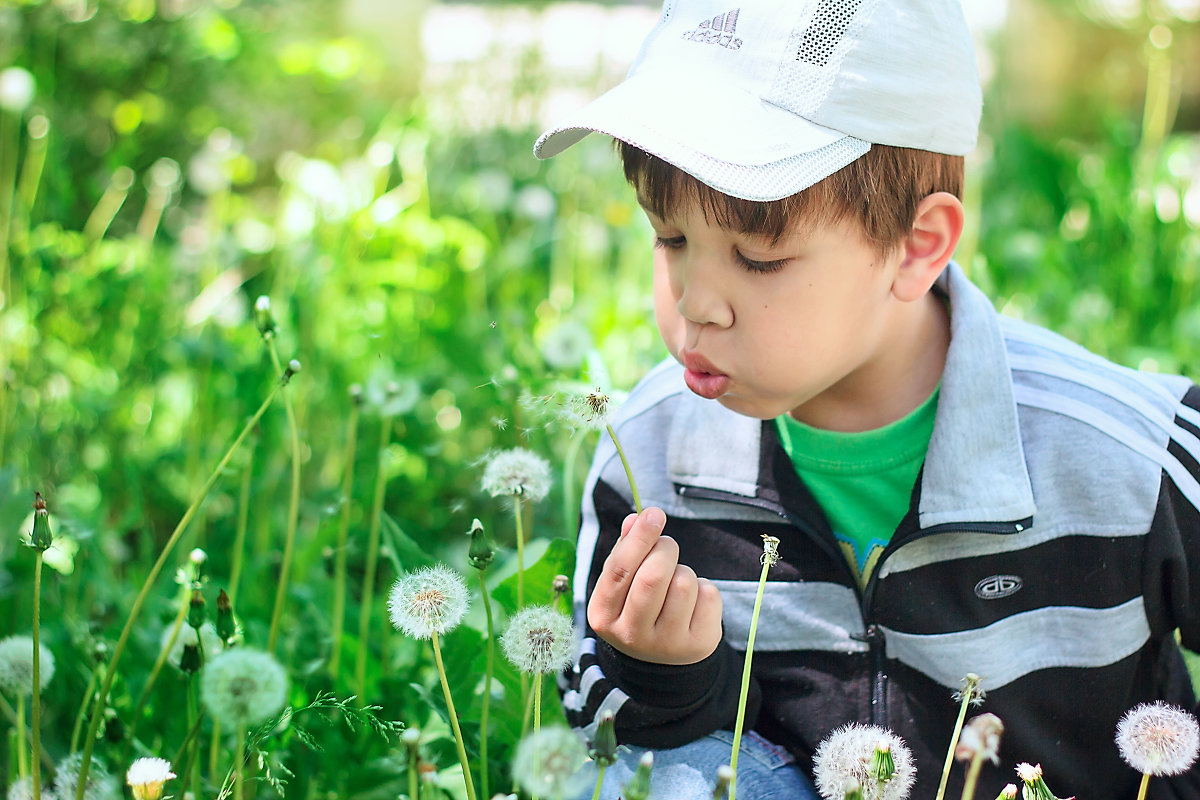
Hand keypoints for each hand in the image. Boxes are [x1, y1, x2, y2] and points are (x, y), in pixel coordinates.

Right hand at [587, 507, 722, 664]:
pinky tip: (693, 602)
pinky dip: (704, 587)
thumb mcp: (623, 583)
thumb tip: (635, 519)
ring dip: (684, 571)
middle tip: (668, 546)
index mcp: (603, 616)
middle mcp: (632, 635)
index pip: (619, 571)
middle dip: (665, 549)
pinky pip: (708, 596)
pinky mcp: (698, 646)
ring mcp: (666, 644)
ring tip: (676, 582)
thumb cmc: (637, 605)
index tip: (654, 514)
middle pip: (653, 577)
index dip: (638, 538)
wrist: (661, 658)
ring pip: (684, 583)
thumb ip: (625, 550)